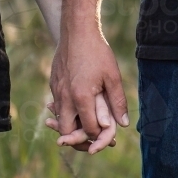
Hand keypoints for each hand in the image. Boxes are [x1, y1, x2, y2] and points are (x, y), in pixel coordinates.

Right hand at [49, 27, 127, 153]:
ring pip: (59, 120)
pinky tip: (73, 113)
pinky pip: (57, 107)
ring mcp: (56, 91)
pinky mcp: (53, 85)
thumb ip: (118, 102)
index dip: (99, 136)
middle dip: (78, 141)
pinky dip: (64, 114)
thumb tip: (124, 124)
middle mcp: (65, 98)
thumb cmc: (97, 52)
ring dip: (70, 129)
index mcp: (81, 98)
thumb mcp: (113, 77)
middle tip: (91, 146)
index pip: (88, 129)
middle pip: (67, 131)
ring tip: (82, 133)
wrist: (77, 31)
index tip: (109, 138)